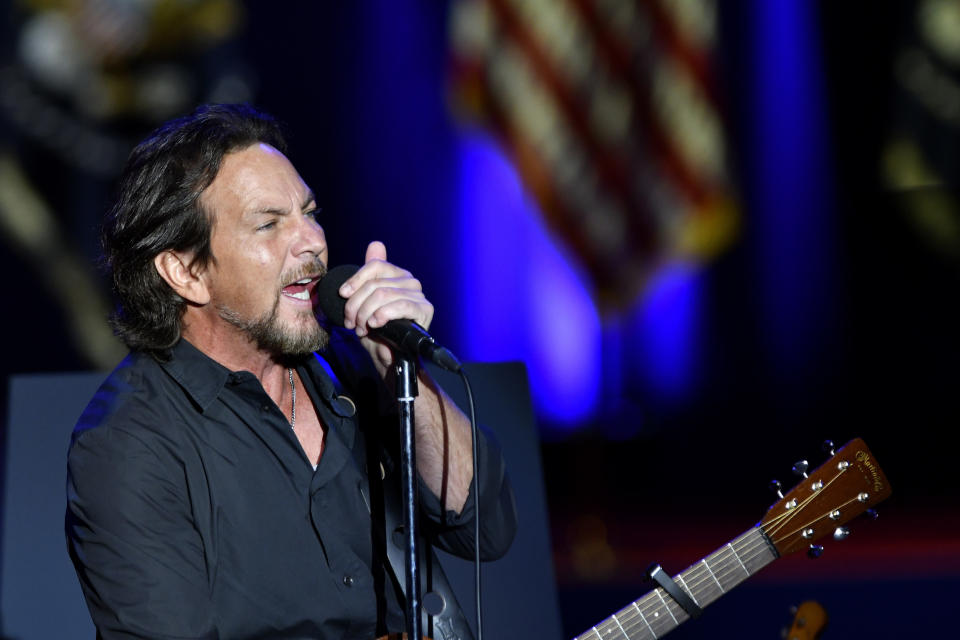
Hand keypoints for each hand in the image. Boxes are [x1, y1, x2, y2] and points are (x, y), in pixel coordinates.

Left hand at [338, 241, 433, 370]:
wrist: (388, 358)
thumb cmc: (376, 330)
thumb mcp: (366, 300)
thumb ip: (370, 274)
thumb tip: (376, 244)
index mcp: (397, 275)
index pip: (375, 266)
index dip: (356, 280)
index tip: (343, 295)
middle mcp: (410, 282)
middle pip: (376, 283)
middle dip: (356, 305)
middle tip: (350, 322)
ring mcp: (419, 295)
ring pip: (383, 295)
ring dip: (365, 314)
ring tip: (360, 328)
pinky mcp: (424, 310)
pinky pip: (399, 306)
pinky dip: (382, 315)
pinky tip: (375, 325)